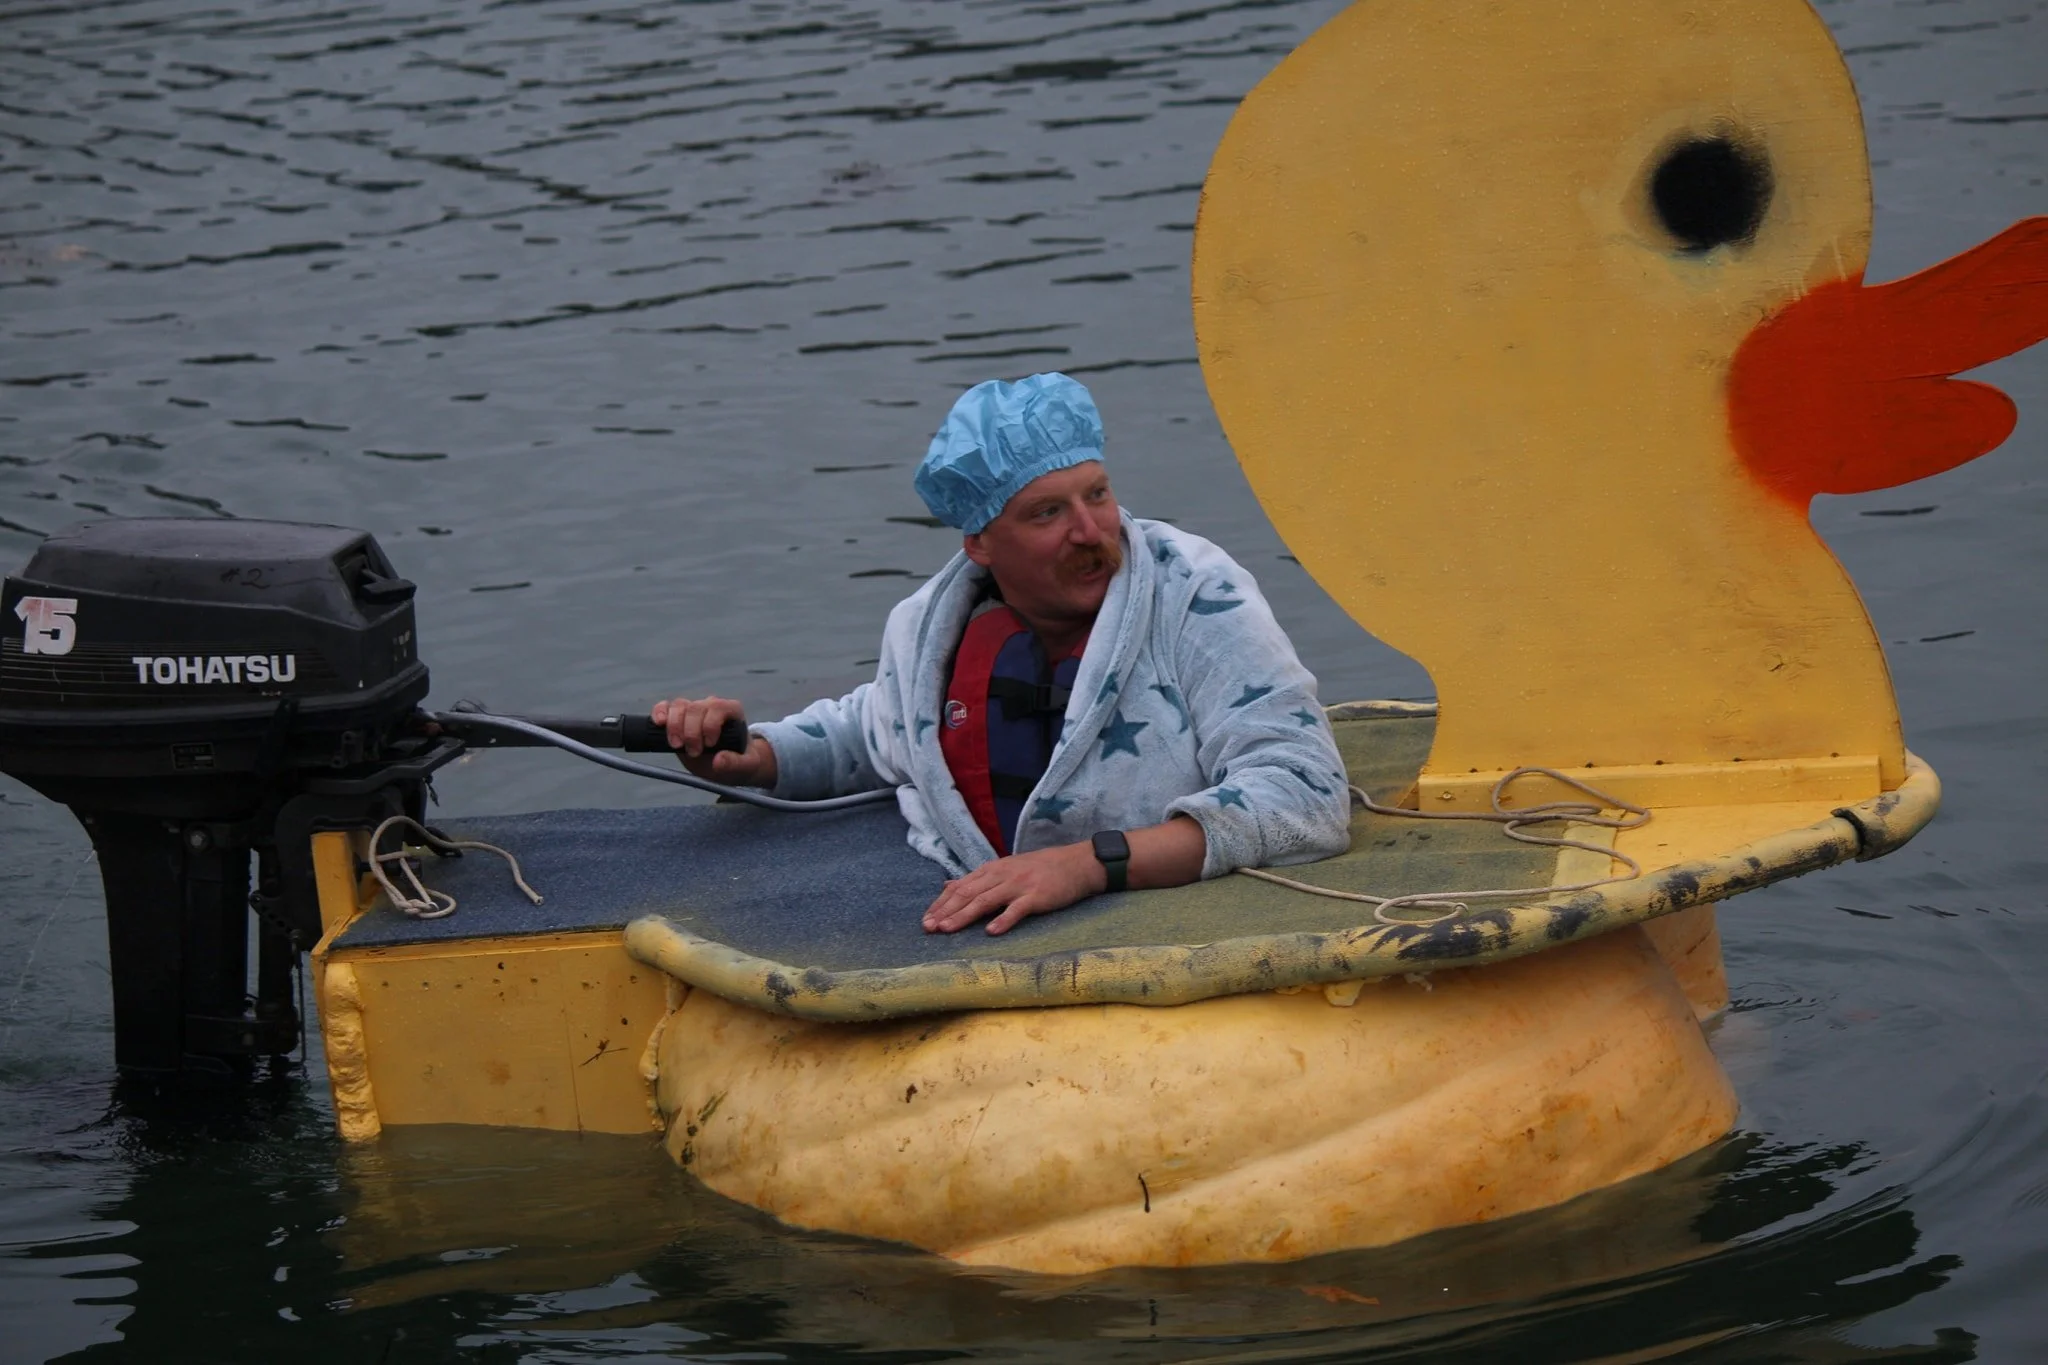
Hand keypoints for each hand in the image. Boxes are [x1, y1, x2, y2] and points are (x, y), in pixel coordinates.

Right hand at [650, 695, 777, 787]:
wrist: (729, 765)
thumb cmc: (741, 761)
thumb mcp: (745, 766)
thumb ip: (735, 763)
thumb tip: (718, 761)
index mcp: (732, 710)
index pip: (718, 707)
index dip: (710, 725)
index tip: (709, 745)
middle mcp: (712, 706)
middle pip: (695, 708)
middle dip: (691, 731)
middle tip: (693, 753)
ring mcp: (694, 709)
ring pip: (678, 706)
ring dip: (674, 726)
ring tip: (677, 746)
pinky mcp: (678, 717)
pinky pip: (665, 707)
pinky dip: (659, 712)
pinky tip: (659, 724)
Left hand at [922, 842, 1106, 935]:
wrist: (1076, 863)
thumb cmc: (1040, 868)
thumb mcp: (1005, 868)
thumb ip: (976, 879)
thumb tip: (947, 885)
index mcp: (992, 870)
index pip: (960, 886)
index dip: (941, 903)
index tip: (925, 918)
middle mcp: (1001, 875)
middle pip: (967, 893)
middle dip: (945, 911)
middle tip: (928, 927)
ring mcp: (1018, 885)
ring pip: (985, 901)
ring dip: (964, 916)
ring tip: (947, 929)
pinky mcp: (1036, 896)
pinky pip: (1017, 909)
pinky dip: (1003, 920)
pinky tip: (990, 931)